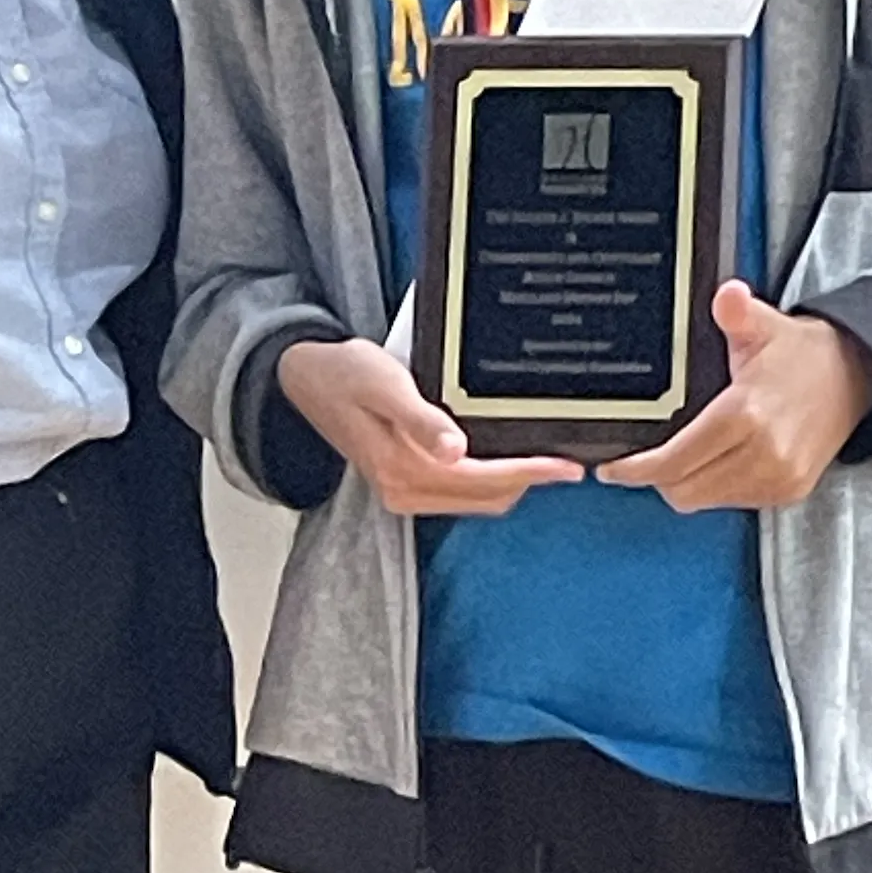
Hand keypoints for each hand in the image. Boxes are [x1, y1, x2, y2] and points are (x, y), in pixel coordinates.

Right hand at [279, 337, 583, 514]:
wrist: (304, 378)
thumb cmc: (344, 374)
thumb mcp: (384, 384)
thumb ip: (420, 418)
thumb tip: (455, 450)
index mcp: (402, 470)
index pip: (483, 481)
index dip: (529, 473)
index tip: (567, 466)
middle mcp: (404, 490)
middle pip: (486, 498)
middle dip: (528, 481)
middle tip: (566, 458)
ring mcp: (402, 491)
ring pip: (476, 499)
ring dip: (511, 482)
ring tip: (543, 455)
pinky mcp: (403, 482)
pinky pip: (459, 491)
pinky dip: (488, 479)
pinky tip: (502, 454)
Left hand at [596, 280, 871, 511]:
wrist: (855, 376)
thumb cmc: (802, 353)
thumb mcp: (765, 324)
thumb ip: (737, 312)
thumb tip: (727, 295)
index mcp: (748, 414)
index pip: (677, 460)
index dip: (637, 468)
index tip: (612, 467)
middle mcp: (765, 454)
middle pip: (686, 490)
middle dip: (655, 478)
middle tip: (638, 458)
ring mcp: (781, 478)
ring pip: (707, 500)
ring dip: (685, 484)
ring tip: (673, 456)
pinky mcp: (790, 492)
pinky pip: (735, 502)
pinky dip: (715, 487)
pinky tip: (709, 462)